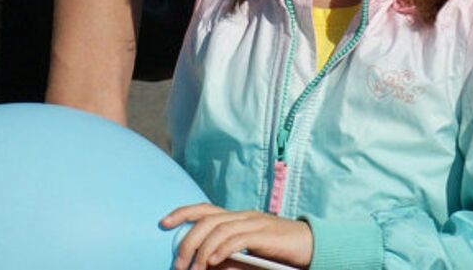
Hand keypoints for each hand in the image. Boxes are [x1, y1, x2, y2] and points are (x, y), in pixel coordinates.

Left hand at [161, 203, 313, 269]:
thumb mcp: (248, 255)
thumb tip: (206, 265)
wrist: (310, 245)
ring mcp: (253, 222)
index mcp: (236, 217)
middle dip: (187, 240)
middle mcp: (242, 215)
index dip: (182, 212)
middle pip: (206, 219)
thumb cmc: (277, 252)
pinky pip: (237, 238)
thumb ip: (228, 256)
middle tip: (178, 263)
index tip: (163, 223)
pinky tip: (213, 262)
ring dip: (202, 250)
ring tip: (194, 269)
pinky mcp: (264, 234)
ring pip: (218, 229)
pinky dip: (222, 249)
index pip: (204, 209)